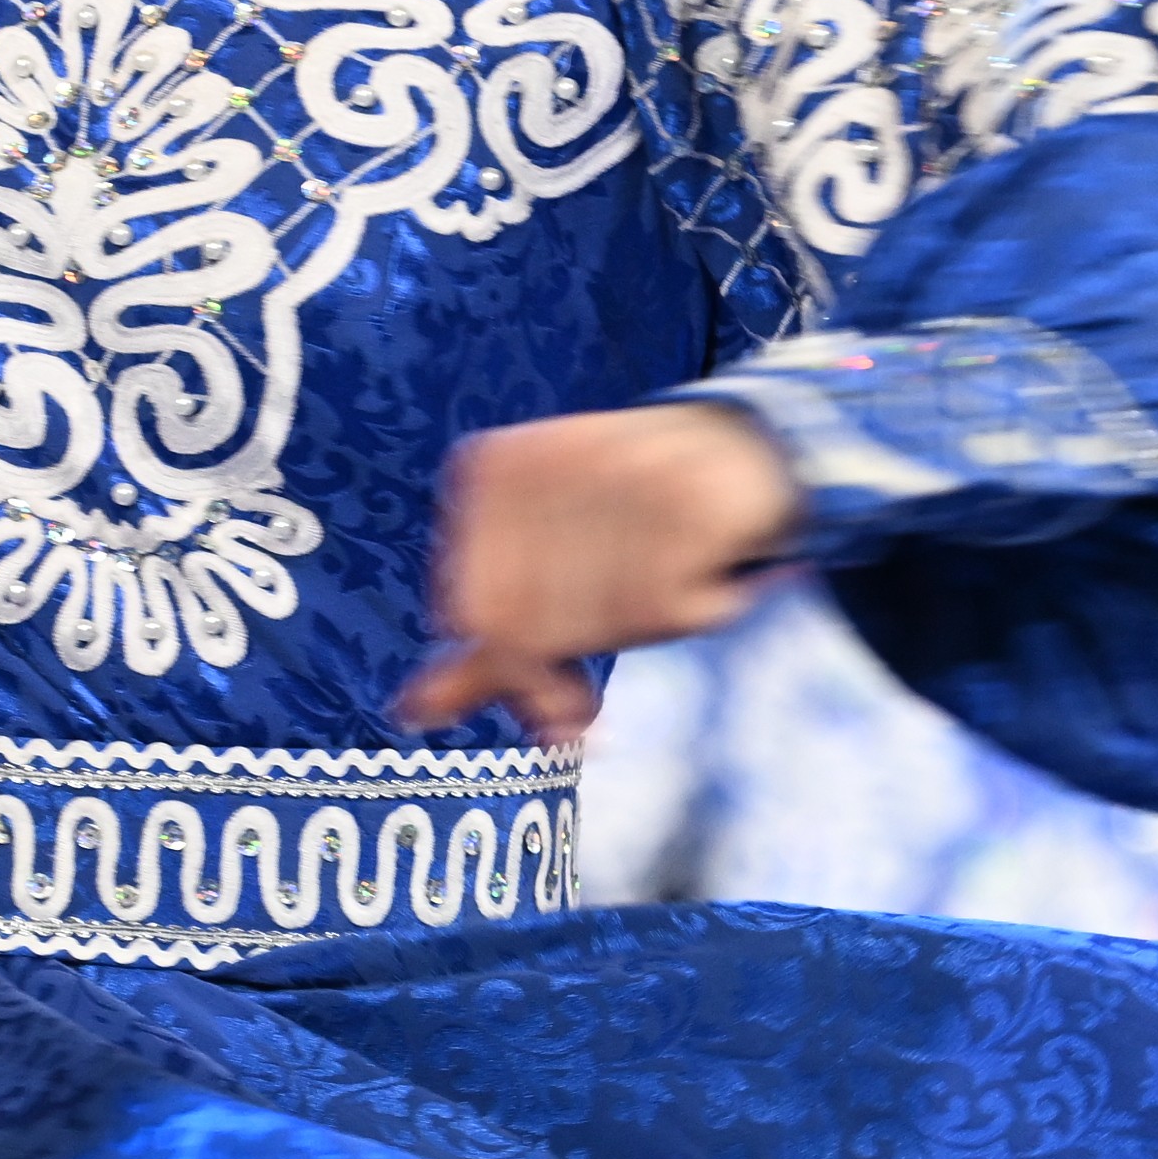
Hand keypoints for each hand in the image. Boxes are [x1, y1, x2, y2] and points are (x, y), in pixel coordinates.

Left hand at [396, 402, 798, 745]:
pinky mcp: (683, 499)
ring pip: (602, 623)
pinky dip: (698, 614)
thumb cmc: (629, 518)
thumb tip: (412, 715)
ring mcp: (613, 475)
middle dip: (568, 675)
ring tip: (669, 589)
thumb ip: (484, 642)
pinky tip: (709, 578)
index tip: (559, 706)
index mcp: (490, 469)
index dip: (512, 677)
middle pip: (528, 627)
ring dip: (643, 633)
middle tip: (596, 688)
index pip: (470, 612)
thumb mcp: (541, 568)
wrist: (744, 443)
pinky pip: (668, 609)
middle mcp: (544, 464)